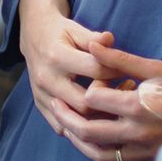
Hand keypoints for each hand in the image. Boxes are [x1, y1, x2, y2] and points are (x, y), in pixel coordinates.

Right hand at [17, 0, 114, 135]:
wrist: (32, 35)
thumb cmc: (59, 31)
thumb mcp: (75, 28)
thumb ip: (93, 38)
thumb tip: (110, 40)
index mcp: (57, 56)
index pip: (94, 71)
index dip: (116, 72)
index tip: (129, 73)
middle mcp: (47, 78)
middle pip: (85, 103)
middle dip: (108, 103)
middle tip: (124, 97)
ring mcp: (42, 95)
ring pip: (74, 122)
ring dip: (97, 122)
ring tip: (115, 114)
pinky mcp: (40, 105)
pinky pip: (62, 129)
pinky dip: (81, 132)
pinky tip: (97, 126)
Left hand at [53, 40, 161, 160]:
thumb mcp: (155, 68)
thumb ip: (120, 59)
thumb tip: (93, 44)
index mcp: (139, 106)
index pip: (93, 99)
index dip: (88, 87)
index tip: (93, 79)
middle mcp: (139, 134)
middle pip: (89, 131)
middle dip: (67, 117)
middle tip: (56, 103)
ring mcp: (144, 153)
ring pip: (99, 154)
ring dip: (79, 140)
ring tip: (68, 124)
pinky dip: (99, 155)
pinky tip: (94, 142)